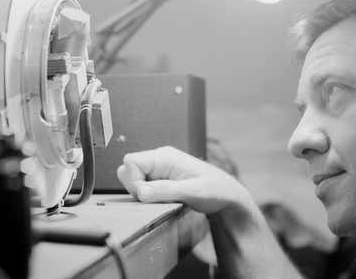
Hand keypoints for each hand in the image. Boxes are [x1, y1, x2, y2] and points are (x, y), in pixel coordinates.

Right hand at [116, 146, 250, 213]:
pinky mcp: (160, 179)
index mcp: (165, 156)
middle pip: (128, 170)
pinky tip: (166, 199)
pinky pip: (143, 187)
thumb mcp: (192, 191)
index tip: (147, 195)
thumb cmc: (216, 190)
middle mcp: (159, 159)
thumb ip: (165, 190)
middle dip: (136, 188)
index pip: (130, 161)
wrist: (228, 196)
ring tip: (166, 199)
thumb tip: (141, 192)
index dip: (133, 180)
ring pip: (133, 180)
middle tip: (157, 198)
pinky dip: (149, 197)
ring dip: (144, 194)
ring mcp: (159, 169)